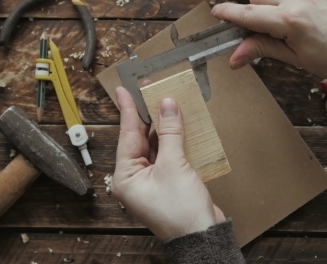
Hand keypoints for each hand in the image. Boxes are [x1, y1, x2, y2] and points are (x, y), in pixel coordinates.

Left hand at [112, 86, 225, 240]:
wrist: (202, 237)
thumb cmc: (181, 211)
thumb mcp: (174, 165)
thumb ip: (170, 133)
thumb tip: (167, 105)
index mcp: (126, 176)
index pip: (127, 135)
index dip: (128, 110)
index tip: (124, 90)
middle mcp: (135, 178)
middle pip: (140, 138)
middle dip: (147, 115)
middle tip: (148, 89)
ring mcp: (151, 180)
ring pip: (154, 145)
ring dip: (162, 126)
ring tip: (164, 101)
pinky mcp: (167, 181)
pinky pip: (166, 154)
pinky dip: (173, 139)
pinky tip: (177, 124)